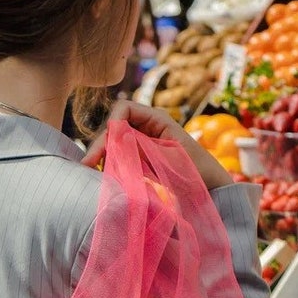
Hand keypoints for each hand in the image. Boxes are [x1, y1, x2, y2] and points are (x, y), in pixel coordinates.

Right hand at [82, 101, 233, 190]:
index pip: (124, 108)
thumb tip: (115, 139)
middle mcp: (147, 126)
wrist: (209, 189)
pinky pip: (120, 156)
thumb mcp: (168, 159)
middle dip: (102, 143)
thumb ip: (142, 148)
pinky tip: (103, 175)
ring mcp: (142, 142)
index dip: (112, 122)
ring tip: (92, 172)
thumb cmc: (196, 171)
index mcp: (157, 118)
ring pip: (114, 142)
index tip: (107, 143)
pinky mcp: (140, 157)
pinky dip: (111, 164)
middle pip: (115, 126)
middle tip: (88, 164)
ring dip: (104, 155)